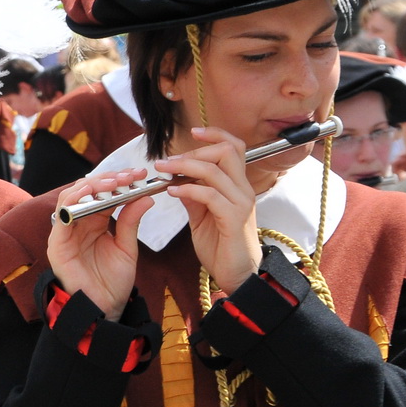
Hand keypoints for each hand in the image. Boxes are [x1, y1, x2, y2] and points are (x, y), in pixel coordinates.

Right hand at [47, 169, 152, 318]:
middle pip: (86, 190)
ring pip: (71, 197)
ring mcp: (66, 233)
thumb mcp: (127, 247)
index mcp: (94, 222)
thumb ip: (131, 222)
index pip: (103, 193)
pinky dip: (74, 203)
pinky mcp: (57, 244)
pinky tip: (91, 195)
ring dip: (91, 186)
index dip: (119, 181)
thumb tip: (145, 197)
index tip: (140, 175)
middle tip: (129, 175)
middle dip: (108, 179)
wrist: (104, 309)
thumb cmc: (113, 282)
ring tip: (113, 183)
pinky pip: (61, 217)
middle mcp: (78, 224)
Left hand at [157, 128, 261, 294]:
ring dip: (185, 167)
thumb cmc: (221, 246)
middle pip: (227, 151)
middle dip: (194, 151)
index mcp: (237, 186)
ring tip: (163, 171)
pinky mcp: (234, 219)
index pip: (234, 147)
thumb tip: (178, 180)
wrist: (237, 275)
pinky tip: (172, 192)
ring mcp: (241, 203)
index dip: (215, 134)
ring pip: (216, 170)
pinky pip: (210, 195)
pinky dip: (188, 190)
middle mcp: (243, 190)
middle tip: (167, 161)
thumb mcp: (202, 216)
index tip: (193, 131)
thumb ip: (193, 197)